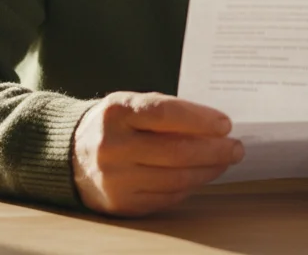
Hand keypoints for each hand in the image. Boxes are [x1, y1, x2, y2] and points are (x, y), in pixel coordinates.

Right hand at [72, 92, 243, 215]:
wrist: (71, 156)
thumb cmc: (114, 126)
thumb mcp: (131, 105)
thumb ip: (167, 112)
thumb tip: (215, 127)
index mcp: (117, 112)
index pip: (165, 114)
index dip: (200, 119)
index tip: (225, 124)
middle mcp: (113, 146)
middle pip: (176, 151)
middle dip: (214, 150)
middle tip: (236, 147)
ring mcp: (116, 178)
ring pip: (176, 178)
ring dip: (208, 170)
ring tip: (224, 161)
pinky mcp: (122, 203)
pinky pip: (167, 196)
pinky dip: (189, 186)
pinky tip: (200, 176)